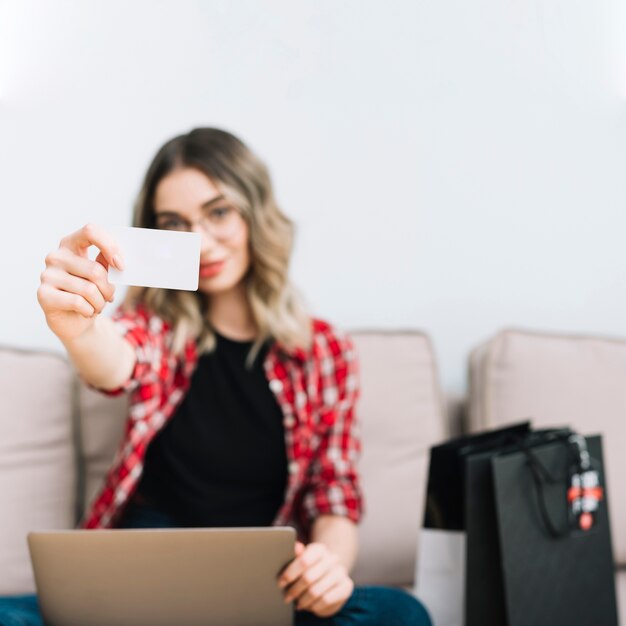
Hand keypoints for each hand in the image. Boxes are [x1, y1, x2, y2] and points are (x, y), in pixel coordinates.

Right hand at [38, 223, 122, 341]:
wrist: (74, 321)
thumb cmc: (91, 294)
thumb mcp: (102, 276)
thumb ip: (108, 263)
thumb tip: (118, 258)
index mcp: (71, 244)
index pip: (90, 231)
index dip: (109, 246)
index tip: (121, 266)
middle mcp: (56, 256)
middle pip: (95, 270)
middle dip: (108, 289)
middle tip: (109, 297)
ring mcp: (47, 274)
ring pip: (89, 289)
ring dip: (100, 303)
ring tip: (97, 306)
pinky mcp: (43, 294)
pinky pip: (78, 302)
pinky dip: (89, 310)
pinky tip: (86, 311)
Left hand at [278, 541, 353, 617]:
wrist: (331, 580)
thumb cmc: (310, 571)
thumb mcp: (301, 563)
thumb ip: (296, 556)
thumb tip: (296, 546)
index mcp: (319, 549)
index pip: (304, 560)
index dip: (290, 573)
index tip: (280, 583)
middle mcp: (332, 558)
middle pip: (308, 577)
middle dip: (294, 590)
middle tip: (287, 598)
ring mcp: (341, 572)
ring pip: (316, 590)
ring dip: (303, 600)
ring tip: (298, 603)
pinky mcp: (346, 586)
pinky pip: (327, 600)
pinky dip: (315, 606)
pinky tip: (310, 606)